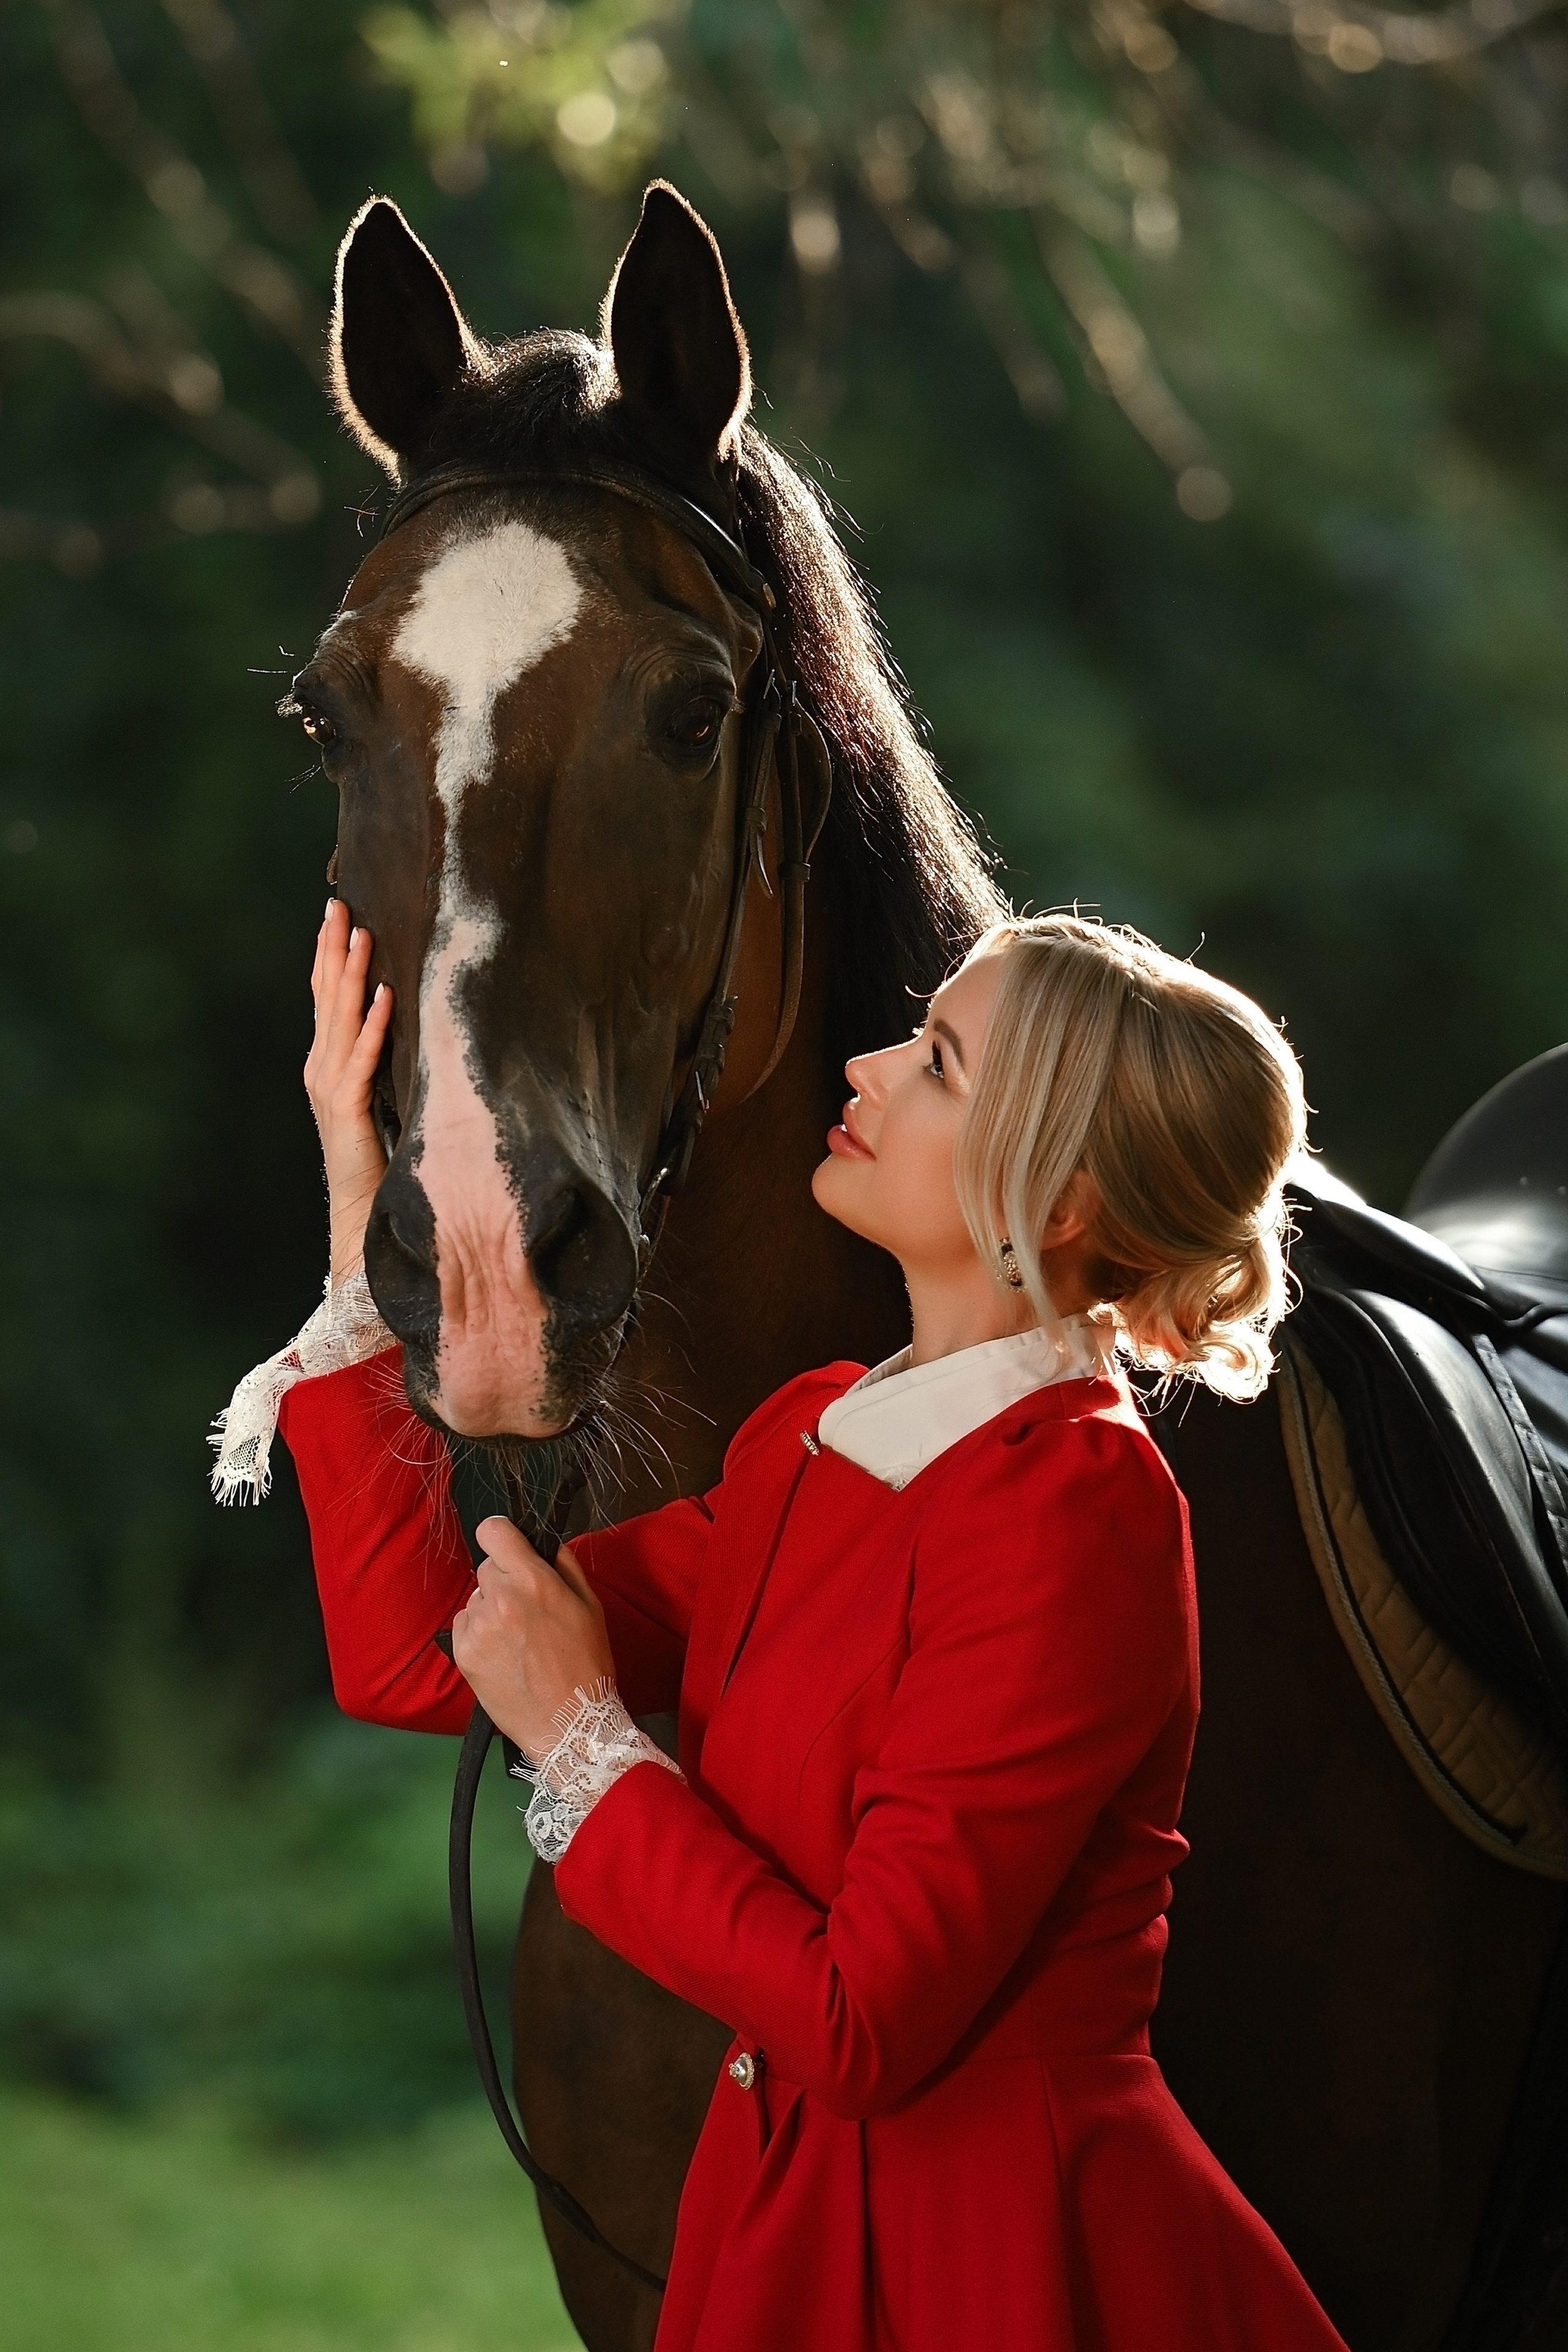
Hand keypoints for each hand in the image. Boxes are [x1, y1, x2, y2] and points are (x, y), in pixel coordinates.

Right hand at [305, 900, 394, 1284]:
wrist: (361, 1214)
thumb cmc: (377, 1157)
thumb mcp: (378, 1096)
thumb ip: (380, 1062)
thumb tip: (403, 1019)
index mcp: (326, 1063)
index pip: (327, 998)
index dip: (331, 955)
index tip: (338, 913)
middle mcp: (321, 1068)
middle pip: (327, 997)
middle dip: (333, 948)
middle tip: (339, 904)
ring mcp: (330, 1087)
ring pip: (341, 1019)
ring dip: (353, 975)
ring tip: (361, 934)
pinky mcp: (348, 1108)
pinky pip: (362, 1059)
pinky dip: (374, 1027)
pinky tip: (386, 996)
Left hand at [450, 1527, 614, 1757]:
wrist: (568, 1723)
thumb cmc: (586, 1664)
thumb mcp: (590, 1606)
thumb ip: (564, 1565)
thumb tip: (543, 1543)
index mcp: (533, 1580)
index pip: (493, 1530)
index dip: (501, 1536)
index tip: (508, 1549)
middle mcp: (500, 1598)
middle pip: (486, 1567)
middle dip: (504, 1580)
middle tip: (527, 1610)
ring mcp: (479, 1627)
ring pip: (476, 1598)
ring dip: (491, 1609)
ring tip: (517, 1640)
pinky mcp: (463, 1653)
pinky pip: (464, 1624)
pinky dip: (479, 1633)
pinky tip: (503, 1653)